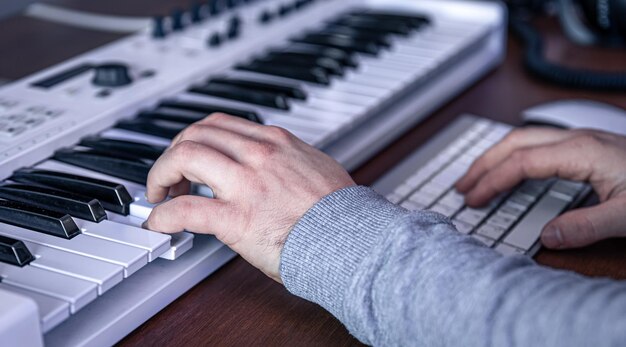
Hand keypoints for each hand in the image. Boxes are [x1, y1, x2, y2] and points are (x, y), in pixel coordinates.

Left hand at [143, 114, 354, 281]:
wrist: (353, 240)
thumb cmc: (339, 212)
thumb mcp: (314, 166)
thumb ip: (286, 160)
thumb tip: (272, 166)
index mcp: (275, 142)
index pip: (219, 125)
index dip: (195, 139)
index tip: (189, 157)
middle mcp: (258, 155)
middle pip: (195, 134)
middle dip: (173, 153)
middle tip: (169, 177)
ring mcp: (246, 185)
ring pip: (184, 158)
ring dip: (161, 174)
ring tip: (159, 195)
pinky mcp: (238, 220)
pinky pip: (185, 210)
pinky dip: (163, 215)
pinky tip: (159, 224)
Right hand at [455, 127, 625, 248]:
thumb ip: (586, 227)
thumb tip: (546, 237)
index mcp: (582, 152)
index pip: (522, 161)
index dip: (493, 180)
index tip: (473, 199)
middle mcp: (578, 140)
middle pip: (516, 141)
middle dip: (484, 162)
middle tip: (462, 185)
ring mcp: (582, 140)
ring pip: (525, 138)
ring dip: (496, 156)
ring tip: (477, 177)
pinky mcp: (588, 147)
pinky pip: (538, 144)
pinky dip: (514, 157)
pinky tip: (513, 172)